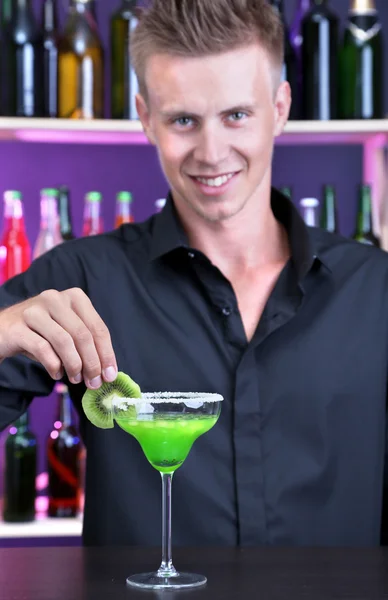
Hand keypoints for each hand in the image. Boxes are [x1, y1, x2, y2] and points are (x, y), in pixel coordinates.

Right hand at [0, 288, 117, 388]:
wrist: (1, 330)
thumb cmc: (40, 332)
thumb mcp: (66, 332)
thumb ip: (86, 345)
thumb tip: (106, 371)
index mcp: (74, 297)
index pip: (97, 327)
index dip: (106, 353)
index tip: (110, 374)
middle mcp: (55, 299)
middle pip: (83, 335)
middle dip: (92, 363)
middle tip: (94, 382)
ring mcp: (34, 311)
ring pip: (64, 341)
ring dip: (74, 365)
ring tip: (75, 379)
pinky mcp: (17, 327)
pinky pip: (42, 349)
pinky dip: (54, 366)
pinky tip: (57, 374)